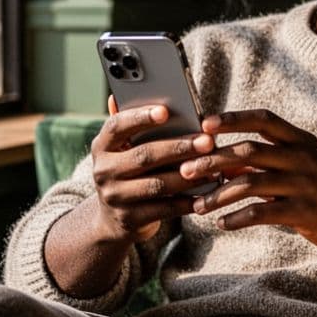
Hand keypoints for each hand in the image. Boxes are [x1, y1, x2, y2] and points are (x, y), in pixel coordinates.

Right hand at [88, 96, 215, 242]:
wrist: (113, 220)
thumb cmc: (128, 172)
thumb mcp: (122, 149)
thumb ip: (128, 125)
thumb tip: (118, 96)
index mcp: (102, 146)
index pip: (117, 126)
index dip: (140, 118)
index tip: (166, 111)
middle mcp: (103, 171)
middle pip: (144, 156)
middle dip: (179, 147)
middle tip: (207, 141)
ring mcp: (115, 197)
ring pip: (157, 184)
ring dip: (189, 176)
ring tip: (214, 168)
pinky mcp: (130, 219)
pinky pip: (164, 209)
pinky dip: (187, 201)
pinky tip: (206, 194)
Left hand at [179, 109, 316, 261]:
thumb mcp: (300, 165)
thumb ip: (265, 160)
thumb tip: (222, 161)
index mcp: (300, 140)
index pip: (263, 119)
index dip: (233, 119)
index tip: (204, 124)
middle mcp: (301, 157)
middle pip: (248, 151)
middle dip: (212, 160)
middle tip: (185, 172)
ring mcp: (303, 184)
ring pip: (250, 183)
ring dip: (218, 195)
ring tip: (198, 207)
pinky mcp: (303, 211)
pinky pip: (262, 212)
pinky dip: (237, 218)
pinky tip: (223, 224)